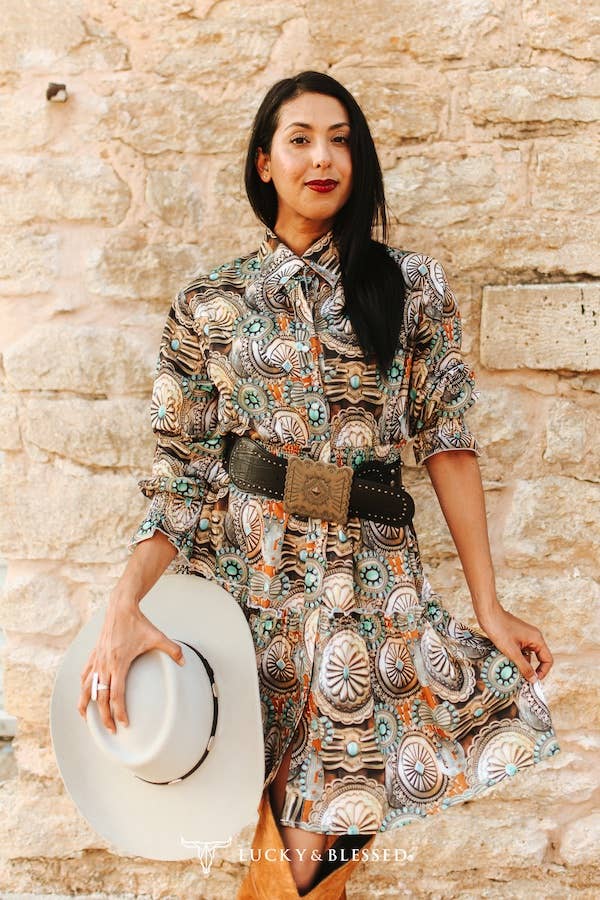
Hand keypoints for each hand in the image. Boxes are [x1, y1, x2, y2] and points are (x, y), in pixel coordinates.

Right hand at [77, 594, 185, 733]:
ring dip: (86, 705)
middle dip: (104, 716)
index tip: (124, 724)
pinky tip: (84, 694)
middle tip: (110, 729)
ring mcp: (97, 660)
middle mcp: (104, 664)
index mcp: (119, 663)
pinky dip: (83, 687)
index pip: (116, 695)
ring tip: (86, 719)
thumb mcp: (157, 636)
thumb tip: (184, 662)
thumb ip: (172, 650)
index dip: (119, 712)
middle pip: (100, 697)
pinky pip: (85, 674)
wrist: (120, 607)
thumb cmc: (138, 623)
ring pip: (87, 688)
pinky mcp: (94, 654)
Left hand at [476, 606, 553, 682]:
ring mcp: (525, 637)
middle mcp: (534, 637)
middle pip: (539, 658)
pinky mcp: (517, 637)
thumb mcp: (512, 652)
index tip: (533, 680)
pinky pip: (521, 651)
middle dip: (531, 669)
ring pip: (528, 655)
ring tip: (511, 670)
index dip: (543, 672)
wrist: (487, 614)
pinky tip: (506, 661)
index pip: (548, 660)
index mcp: (537, 639)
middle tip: (523, 679)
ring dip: (522, 664)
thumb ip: (524, 667)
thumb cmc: (499, 629)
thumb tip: (534, 679)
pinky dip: (516, 657)